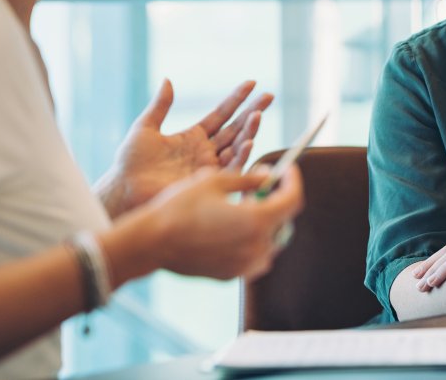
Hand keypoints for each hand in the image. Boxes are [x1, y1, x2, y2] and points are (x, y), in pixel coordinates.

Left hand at [96, 79, 273, 216]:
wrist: (125, 190)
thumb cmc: (131, 163)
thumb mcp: (145, 128)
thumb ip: (160, 106)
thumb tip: (167, 80)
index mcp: (193, 137)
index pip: (221, 114)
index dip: (236, 99)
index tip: (251, 83)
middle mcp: (205, 151)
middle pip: (236, 128)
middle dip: (253, 112)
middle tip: (269, 96)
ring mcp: (209, 167)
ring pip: (237, 146)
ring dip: (250, 131)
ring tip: (258, 115)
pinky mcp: (208, 183)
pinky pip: (230, 169)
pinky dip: (240, 156)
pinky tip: (247, 142)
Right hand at [148, 165, 303, 280]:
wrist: (152, 243)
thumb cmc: (180, 207)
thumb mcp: (216, 181)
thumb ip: (249, 179)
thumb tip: (268, 176)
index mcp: (256, 220)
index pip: (292, 200)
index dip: (293, 181)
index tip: (287, 169)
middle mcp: (256, 247)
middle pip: (284, 221)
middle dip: (277, 200)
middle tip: (262, 184)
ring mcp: (245, 265)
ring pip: (271, 240)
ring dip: (266, 221)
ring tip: (244, 205)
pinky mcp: (232, 275)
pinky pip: (255, 256)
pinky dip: (252, 240)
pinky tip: (232, 226)